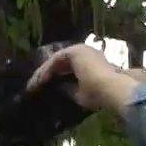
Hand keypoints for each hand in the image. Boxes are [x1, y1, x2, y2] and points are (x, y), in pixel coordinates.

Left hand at [26, 43, 145, 112]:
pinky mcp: (76, 51)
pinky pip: (56, 60)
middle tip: (34, 85)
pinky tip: (39, 80)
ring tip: (34, 84)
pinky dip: (47, 70)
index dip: (55, 78)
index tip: (44, 88)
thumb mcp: (81, 94)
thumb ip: (70, 89)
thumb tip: (59, 88)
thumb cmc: (100, 93)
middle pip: (61, 63)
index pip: (68, 69)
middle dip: (46, 74)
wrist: (112, 88)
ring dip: (44, 72)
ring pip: (57, 61)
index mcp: (90, 63)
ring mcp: (81, 50)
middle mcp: (87, 53)